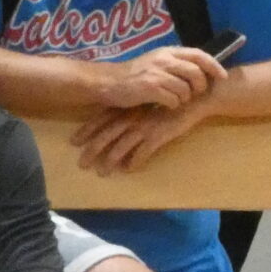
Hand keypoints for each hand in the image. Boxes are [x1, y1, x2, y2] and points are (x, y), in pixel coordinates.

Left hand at [70, 101, 202, 172]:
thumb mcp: (148, 104)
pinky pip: (143, 151)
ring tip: (102, 173)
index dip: (88, 130)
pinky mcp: (159, 135)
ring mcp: (146, 126)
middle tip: (81, 164)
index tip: (74, 141)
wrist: (196, 98)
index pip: (103, 119)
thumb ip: (134, 113)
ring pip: (122, 145)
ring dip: (110, 160)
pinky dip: (135, 161)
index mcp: (130, 108)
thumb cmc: (172, 100)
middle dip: (93, 149)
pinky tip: (128, 170)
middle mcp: (134, 116)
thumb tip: (122, 125)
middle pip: (107, 134)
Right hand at [99, 47, 227, 110]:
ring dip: (185, 98)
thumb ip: (175, 63)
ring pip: (186, 89)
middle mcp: (164, 60)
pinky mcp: (150, 88)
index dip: (214, 65)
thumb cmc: (135, 74)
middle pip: (196, 73)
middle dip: (200, 87)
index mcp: (168, 52)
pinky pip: (173, 100)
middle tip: (195, 94)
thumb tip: (200, 70)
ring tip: (175, 100)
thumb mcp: (156, 62)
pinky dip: (172, 105)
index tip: (222, 77)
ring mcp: (157, 73)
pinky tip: (165, 105)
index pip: (199, 55)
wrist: (109, 82)